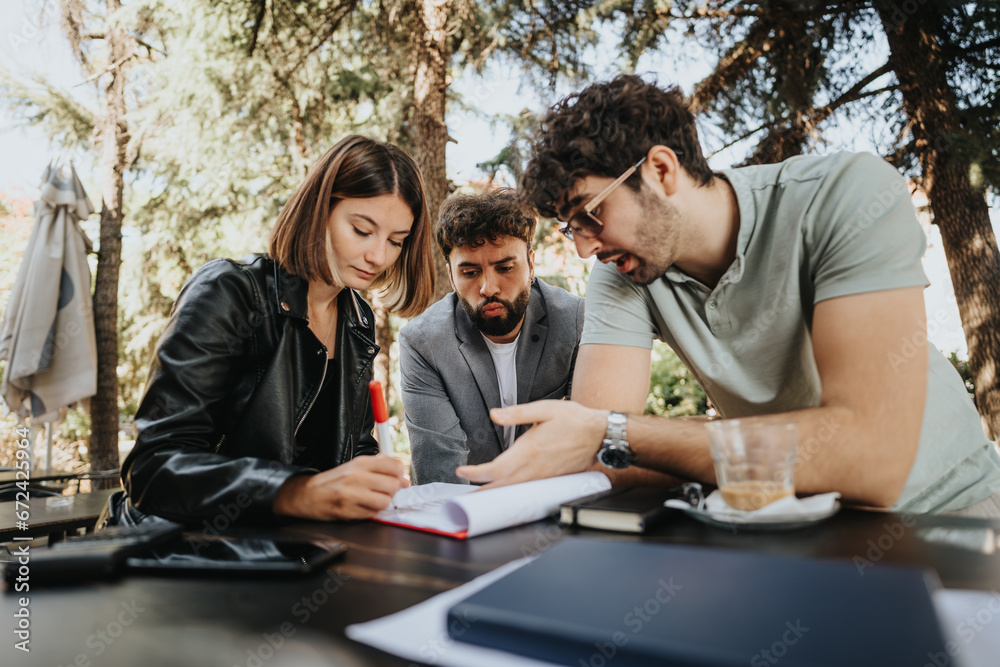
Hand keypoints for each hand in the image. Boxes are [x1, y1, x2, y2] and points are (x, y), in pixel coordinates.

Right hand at [273, 455, 407, 519]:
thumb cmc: (334, 481)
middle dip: (393, 491)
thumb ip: (380, 470)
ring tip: (373, 500)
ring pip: (385, 501)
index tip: (397, 479)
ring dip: (382, 503)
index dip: (400, 475)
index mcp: (361, 463)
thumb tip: (404, 480)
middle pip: (393, 485)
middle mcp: (357, 476)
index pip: (394, 466)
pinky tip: (363, 507)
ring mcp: (352, 494)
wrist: (307, 494)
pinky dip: (371, 512)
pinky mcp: (348, 511)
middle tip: (385, 492)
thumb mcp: (356, 467)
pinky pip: (372, 514)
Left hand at [456, 400, 605, 487]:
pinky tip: (507, 490)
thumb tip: (494, 414)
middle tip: (463, 495)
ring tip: (479, 494)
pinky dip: (513, 492)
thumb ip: (517, 413)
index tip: (462, 471)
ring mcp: (543, 476)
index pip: (495, 468)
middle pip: (501, 485)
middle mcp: (534, 468)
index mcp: (528, 450)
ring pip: (513, 490)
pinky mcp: (550, 479)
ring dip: (495, 493)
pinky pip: (527, 489)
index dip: (476, 473)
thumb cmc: (574, 420)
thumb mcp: (544, 408)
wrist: (600, 435)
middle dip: (480, 490)